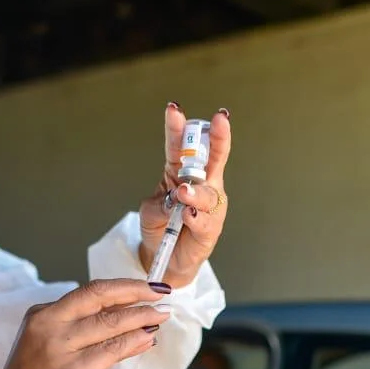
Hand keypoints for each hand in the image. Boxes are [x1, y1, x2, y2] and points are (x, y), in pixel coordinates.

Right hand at [0, 280, 170, 368]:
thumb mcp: (49, 350)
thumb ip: (81, 333)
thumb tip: (127, 319)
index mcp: (41, 314)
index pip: (89, 291)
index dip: (123, 285)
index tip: (147, 285)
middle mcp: (47, 324)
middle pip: (101, 297)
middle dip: (137, 292)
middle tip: (163, 293)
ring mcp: (58, 347)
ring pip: (110, 323)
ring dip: (142, 318)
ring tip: (161, 317)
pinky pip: (111, 351)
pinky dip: (133, 343)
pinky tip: (146, 340)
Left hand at [138, 104, 231, 287]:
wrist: (166, 259)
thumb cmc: (160, 227)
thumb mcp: (150, 211)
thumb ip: (159, 203)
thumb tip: (175, 199)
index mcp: (180, 173)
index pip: (180, 146)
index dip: (178, 128)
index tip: (174, 109)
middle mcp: (201, 184)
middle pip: (212, 157)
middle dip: (217, 137)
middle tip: (218, 119)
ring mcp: (209, 205)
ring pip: (207, 192)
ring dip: (195, 191)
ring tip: (182, 193)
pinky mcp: (211, 227)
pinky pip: (206, 220)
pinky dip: (196, 216)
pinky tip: (189, 215)